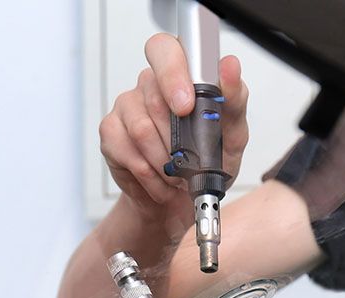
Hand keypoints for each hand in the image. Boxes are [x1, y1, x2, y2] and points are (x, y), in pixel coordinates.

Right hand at [99, 34, 248, 228]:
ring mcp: (127, 106)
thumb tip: (229, 66)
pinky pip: (127, 151)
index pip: (165, 49)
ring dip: (165, 162)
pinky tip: (160, 180)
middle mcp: (150, 83)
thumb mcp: (233, 134)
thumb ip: (234, 99)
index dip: (172, 75)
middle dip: (177, 140)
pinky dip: (150, 175)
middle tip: (190, 160)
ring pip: (141, 129)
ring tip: (177, 175)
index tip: (185, 107)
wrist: (184, 201)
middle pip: (154, 97)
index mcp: (181, 73)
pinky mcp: (111, 131)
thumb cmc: (210, 161)